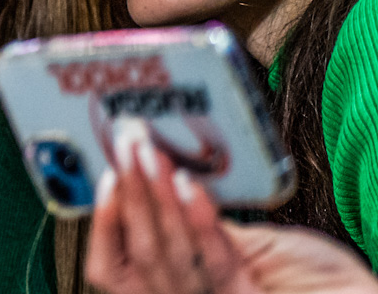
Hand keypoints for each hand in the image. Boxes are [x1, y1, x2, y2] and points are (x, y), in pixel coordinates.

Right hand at [88, 117, 377, 293]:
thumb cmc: (322, 285)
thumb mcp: (251, 250)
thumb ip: (206, 232)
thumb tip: (170, 189)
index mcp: (185, 288)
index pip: (119, 266)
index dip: (104, 225)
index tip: (105, 177)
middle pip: (140, 254)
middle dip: (129, 196)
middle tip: (127, 147)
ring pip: (165, 256)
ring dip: (154, 198)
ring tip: (152, 153)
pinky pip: (215, 263)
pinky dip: (200, 222)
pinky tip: (191, 186)